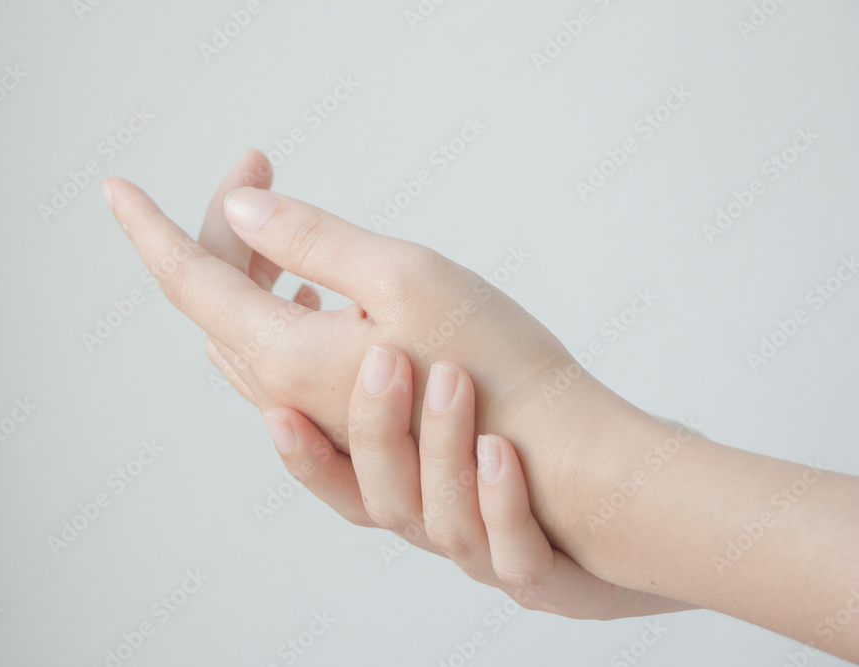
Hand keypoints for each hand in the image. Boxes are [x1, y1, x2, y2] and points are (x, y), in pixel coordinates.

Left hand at [101, 154, 633, 566]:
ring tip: (278, 220)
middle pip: (217, 303)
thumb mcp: (404, 278)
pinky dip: (279, 316)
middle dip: (225, 230)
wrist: (557, 465)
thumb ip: (312, 242)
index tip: (114, 187)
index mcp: (287, 358)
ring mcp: (313, 421)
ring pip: (246, 336)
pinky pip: (280, 368)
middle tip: (261, 168)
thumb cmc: (497, 369)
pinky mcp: (343, 429)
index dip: (148, 228)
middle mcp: (287, 399)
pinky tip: (309, 297)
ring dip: (251, 271)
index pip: (189, 282)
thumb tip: (238, 211)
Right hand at [262, 345, 690, 618]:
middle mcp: (437, 520)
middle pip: (380, 500)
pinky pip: (516, 557)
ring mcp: (490, 552)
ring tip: (454, 380)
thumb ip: (380, 340)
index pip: (334, 470)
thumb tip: (318, 297)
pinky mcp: (548, 577)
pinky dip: (503, 505)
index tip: (278, 402)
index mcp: (406, 479)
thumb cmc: (533, 417)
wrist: (632, 493)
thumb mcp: (453, 371)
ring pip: (445, 525)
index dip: (301, 446)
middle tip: (384, 360)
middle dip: (375, 430)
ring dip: (443, 451)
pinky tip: (503, 453)